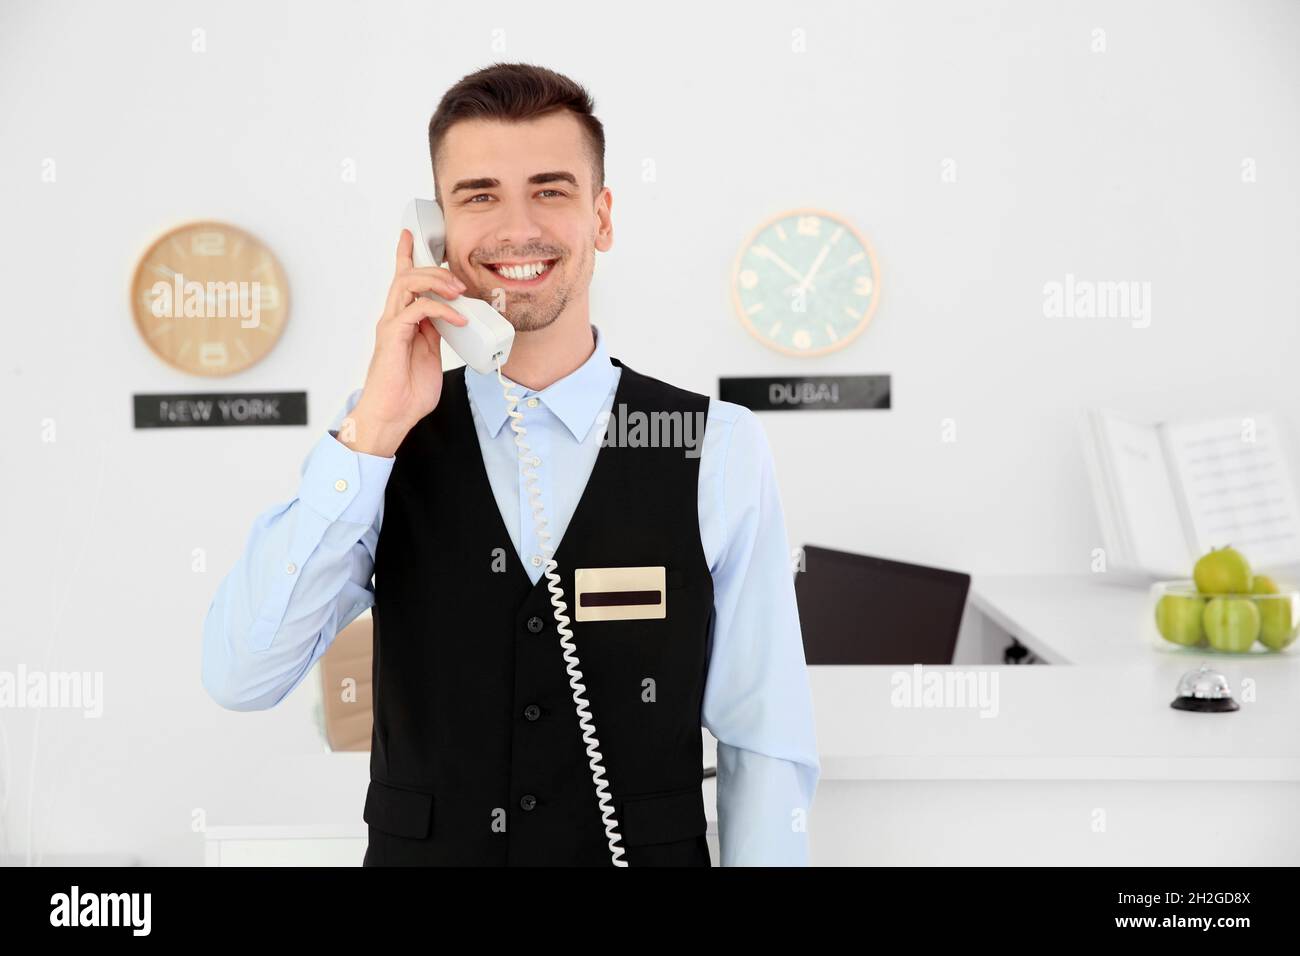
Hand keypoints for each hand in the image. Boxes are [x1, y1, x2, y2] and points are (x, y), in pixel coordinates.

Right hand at [341, 229, 469, 456]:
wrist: (393, 416)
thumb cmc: (408, 392)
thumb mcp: (432, 355)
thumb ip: (437, 334)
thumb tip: (452, 318)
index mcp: (403, 322)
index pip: (403, 281)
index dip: (406, 256)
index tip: (410, 236)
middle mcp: (394, 318)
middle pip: (408, 276)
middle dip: (434, 269)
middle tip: (458, 281)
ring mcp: (391, 325)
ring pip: (408, 284)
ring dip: (436, 281)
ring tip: (458, 292)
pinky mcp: (393, 335)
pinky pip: (418, 309)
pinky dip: (442, 309)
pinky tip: (458, 318)